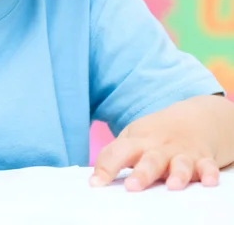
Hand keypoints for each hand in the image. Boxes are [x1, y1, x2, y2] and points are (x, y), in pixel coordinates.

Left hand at [90, 97, 223, 191]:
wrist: (193, 117)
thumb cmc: (156, 134)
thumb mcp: (133, 137)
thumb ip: (116, 155)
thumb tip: (96, 178)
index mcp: (139, 141)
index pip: (118, 151)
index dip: (106, 167)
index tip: (96, 183)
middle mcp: (160, 147)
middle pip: (150, 159)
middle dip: (142, 173)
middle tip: (132, 187)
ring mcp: (182, 152)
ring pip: (180, 164)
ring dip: (177, 174)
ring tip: (172, 186)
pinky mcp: (203, 159)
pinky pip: (208, 167)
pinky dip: (210, 173)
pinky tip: (208, 182)